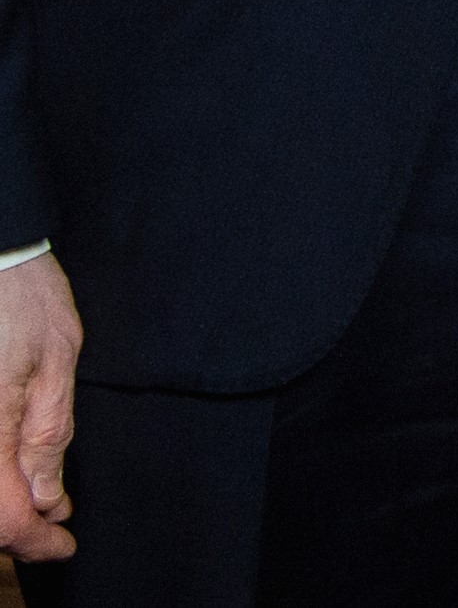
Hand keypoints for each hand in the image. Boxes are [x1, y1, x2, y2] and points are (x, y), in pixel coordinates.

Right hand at [0, 251, 76, 560]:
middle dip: (13, 531)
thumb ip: (47, 436)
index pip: (2, 516)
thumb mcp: (56, 362)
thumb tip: (47, 498)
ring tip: (36, 505)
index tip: (65, 546)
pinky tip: (9, 476)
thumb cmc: (22, 299)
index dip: (34, 542)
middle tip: (53, 530)